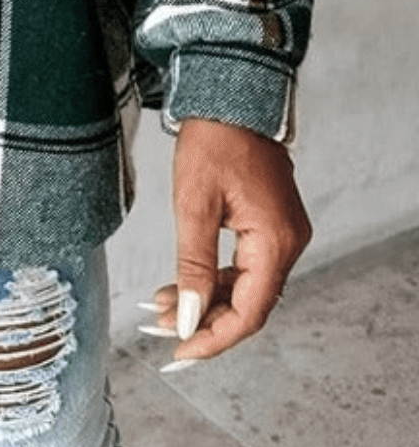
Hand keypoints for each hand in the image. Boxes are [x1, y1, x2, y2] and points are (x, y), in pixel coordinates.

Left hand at [152, 117, 311, 365]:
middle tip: (160, 328)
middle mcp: (287, 242)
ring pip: (243, 285)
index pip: (250, 311)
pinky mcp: (268, 223)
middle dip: (204, 319)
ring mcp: (280, 233)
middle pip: (249, 303)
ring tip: (160, 306)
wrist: (229, 95)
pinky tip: (179, 283)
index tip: (180, 351)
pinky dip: (211, 277)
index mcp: (275, 241)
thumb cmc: (213, 141)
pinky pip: (243, 264)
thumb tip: (187, 318)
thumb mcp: (194, 204)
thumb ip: (192, 265)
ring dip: (203, 298)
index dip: (215, 337)